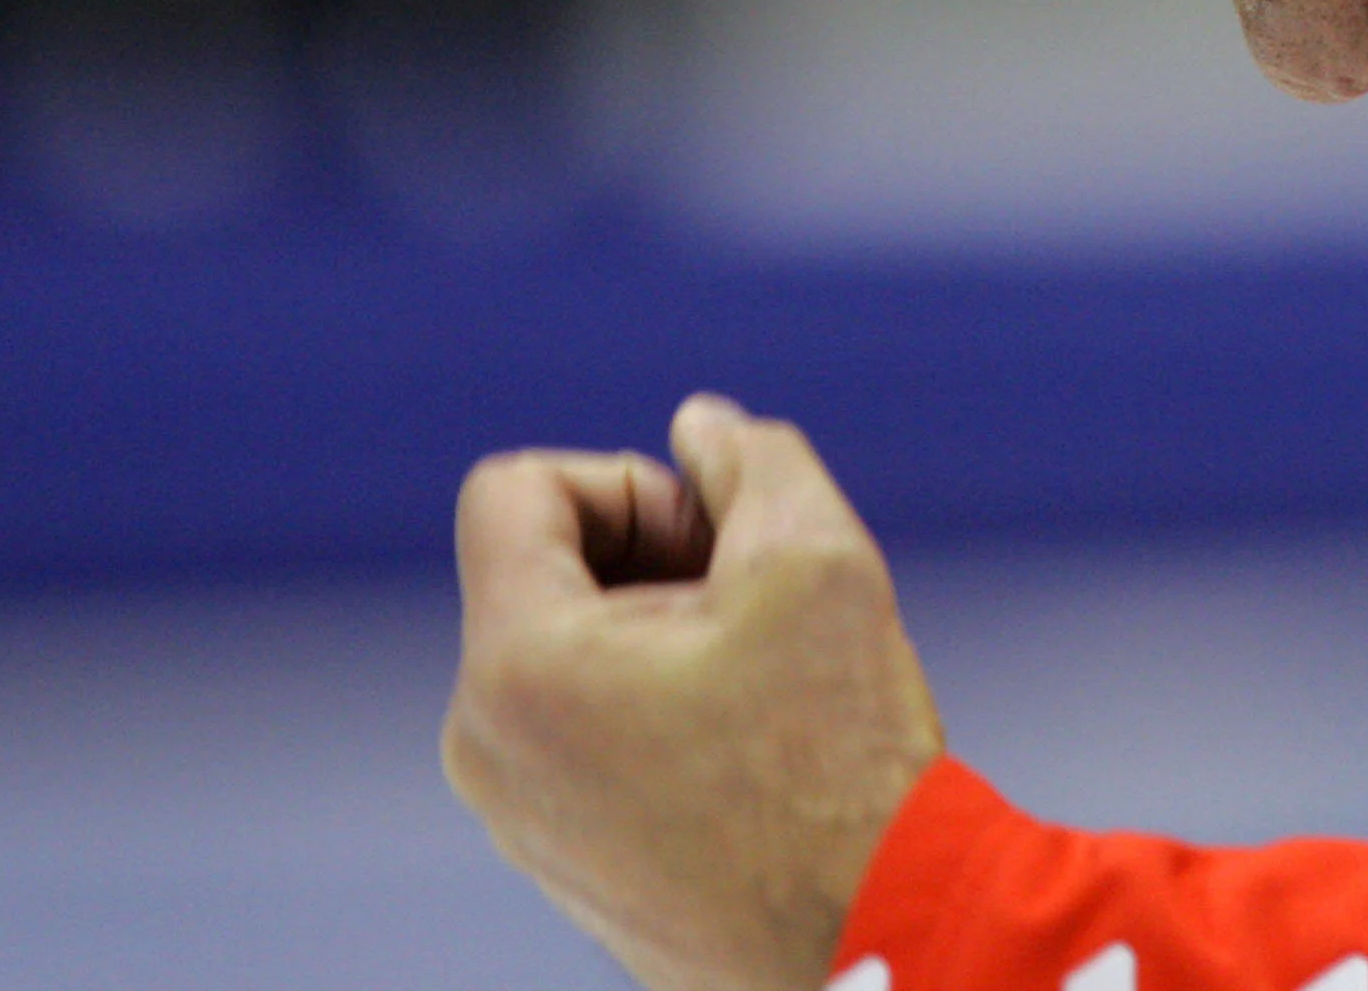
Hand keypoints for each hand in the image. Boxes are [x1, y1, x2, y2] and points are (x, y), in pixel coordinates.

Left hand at [443, 394, 945, 990]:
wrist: (883, 947)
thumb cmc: (846, 763)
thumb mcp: (816, 557)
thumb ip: (750, 457)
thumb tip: (698, 428)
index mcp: (516, 667)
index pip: (514, 492)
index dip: (628, 483)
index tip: (716, 544)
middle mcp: (485, 748)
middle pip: (543, 572)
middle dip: (654, 560)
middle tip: (759, 610)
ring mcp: (518, 820)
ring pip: (570, 653)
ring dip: (664, 635)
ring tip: (768, 688)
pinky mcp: (562, 867)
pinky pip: (583, 734)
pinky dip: (660, 709)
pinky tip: (758, 754)